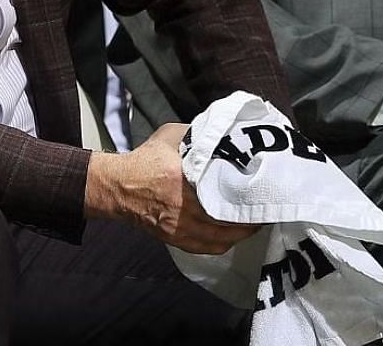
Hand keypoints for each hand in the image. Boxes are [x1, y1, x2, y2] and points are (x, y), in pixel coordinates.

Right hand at [86, 123, 258, 254]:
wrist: (118, 185)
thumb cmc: (144, 160)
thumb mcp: (170, 137)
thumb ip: (196, 136)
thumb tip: (222, 134)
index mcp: (181, 178)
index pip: (223, 191)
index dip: (246, 196)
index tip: (262, 192)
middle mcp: (182, 207)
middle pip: (227, 220)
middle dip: (250, 218)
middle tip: (265, 209)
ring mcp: (178, 226)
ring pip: (220, 238)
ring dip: (240, 233)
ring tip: (253, 223)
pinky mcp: (174, 238)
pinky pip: (206, 248)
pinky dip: (222, 243)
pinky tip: (232, 236)